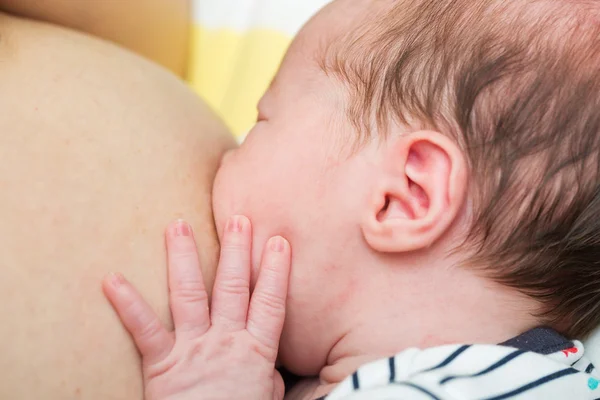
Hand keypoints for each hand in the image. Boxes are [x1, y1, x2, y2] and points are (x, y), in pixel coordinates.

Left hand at [102, 216, 290, 399]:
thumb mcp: (266, 397)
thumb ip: (266, 372)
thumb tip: (265, 361)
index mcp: (255, 351)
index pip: (270, 303)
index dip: (275, 271)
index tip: (279, 241)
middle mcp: (224, 342)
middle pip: (232, 288)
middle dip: (236, 251)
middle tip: (238, 218)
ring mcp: (192, 349)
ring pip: (189, 294)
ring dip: (184, 257)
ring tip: (178, 225)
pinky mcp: (161, 364)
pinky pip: (143, 329)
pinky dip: (126, 303)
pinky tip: (111, 279)